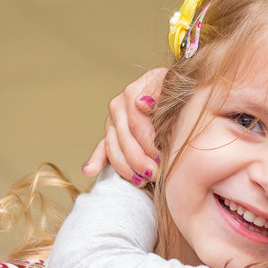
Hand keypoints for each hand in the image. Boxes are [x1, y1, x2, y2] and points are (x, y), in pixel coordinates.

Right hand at [82, 68, 166, 184]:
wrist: (172, 91)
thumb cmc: (177, 91)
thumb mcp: (174, 86)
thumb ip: (159, 93)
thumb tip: (141, 104)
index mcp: (132, 93)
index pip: (136, 124)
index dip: (149, 144)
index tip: (162, 159)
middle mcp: (118, 106)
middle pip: (124, 139)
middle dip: (139, 160)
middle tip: (155, 175)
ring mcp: (112, 121)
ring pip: (113, 149)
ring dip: (125, 168)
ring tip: (140, 181)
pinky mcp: (110, 134)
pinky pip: (102, 149)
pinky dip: (96, 161)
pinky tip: (90, 170)